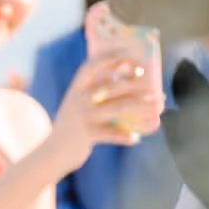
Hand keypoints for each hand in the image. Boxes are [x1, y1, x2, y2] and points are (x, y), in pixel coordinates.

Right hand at [47, 20, 163, 170]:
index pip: (93, 65)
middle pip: (111, 86)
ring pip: (117, 107)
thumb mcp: (78, 105)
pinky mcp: (87, 134)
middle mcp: (79, 99)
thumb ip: (95, 92)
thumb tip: (127, 83)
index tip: (129, 56)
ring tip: (156, 102)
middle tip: (151, 82)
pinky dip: (125, 136)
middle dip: (134, 82)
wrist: (52, 152)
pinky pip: (111, 134)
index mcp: (76, 88)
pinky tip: (136, 138)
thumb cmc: (72, 126)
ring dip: (139, 103)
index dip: (111, 58)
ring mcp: (83, 116)